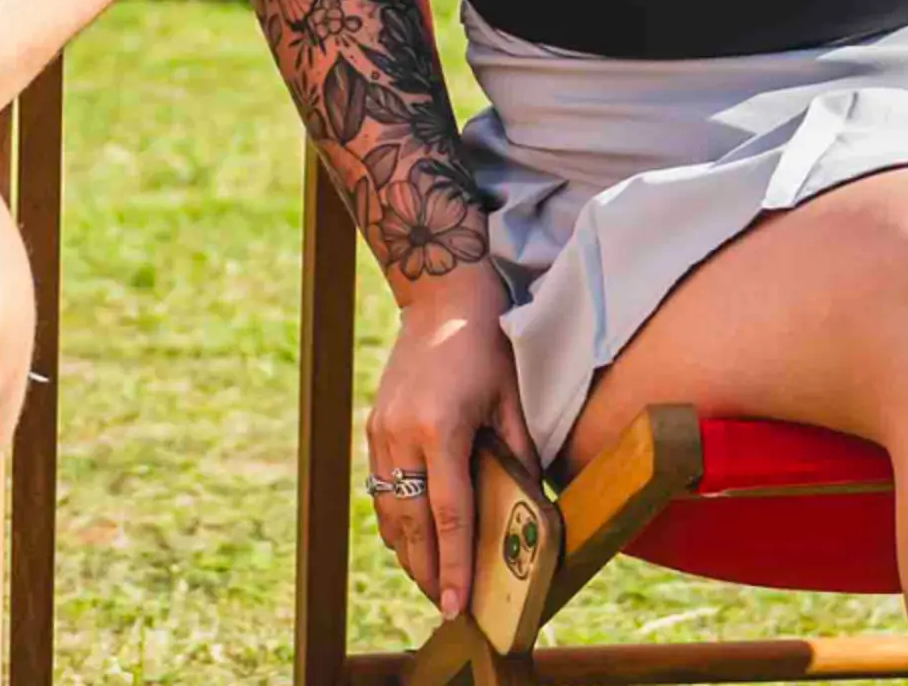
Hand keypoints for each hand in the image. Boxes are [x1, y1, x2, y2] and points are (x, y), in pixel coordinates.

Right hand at [365, 271, 535, 616]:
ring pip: (390, 510)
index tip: (458, 602)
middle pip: (412, 523)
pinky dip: (394, 519)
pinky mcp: (373, 427)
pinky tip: (409, 540)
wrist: (439, 301)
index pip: (448, 514)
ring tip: (429, 581)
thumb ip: (520, 453)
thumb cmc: (485, 347)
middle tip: (445, 606)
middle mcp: (402, 435)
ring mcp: (381, 431)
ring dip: (407, 551)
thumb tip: (534, 505)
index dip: (454, 563)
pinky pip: (380, 488)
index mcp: (440, 428)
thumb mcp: (511, 398)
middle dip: (428, 570)